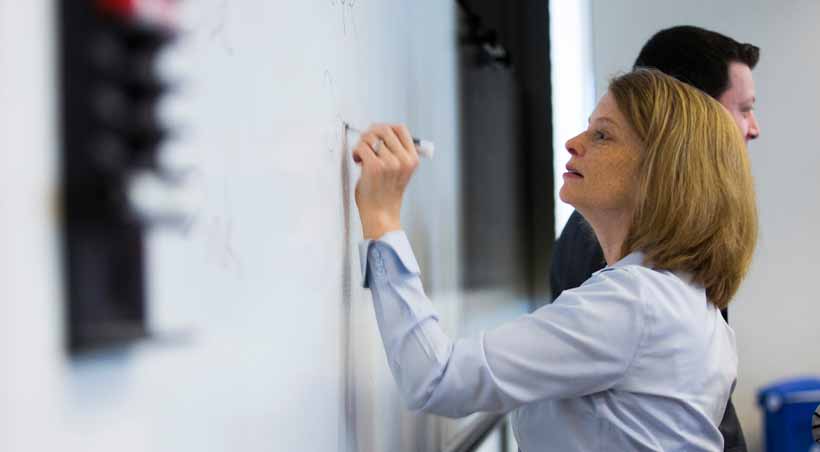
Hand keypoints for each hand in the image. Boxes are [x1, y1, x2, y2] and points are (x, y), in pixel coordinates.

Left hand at [352, 124, 419, 238]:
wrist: (381, 214)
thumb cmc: (386, 194)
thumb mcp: (400, 171)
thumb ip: (396, 152)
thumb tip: (380, 130)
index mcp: (412, 159)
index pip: (401, 129)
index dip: (386, 127)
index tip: (377, 134)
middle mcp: (403, 160)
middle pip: (384, 129)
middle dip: (370, 134)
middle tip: (365, 143)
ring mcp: (389, 163)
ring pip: (370, 137)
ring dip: (361, 144)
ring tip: (361, 155)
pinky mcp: (374, 167)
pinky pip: (361, 147)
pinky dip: (356, 152)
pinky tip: (357, 161)